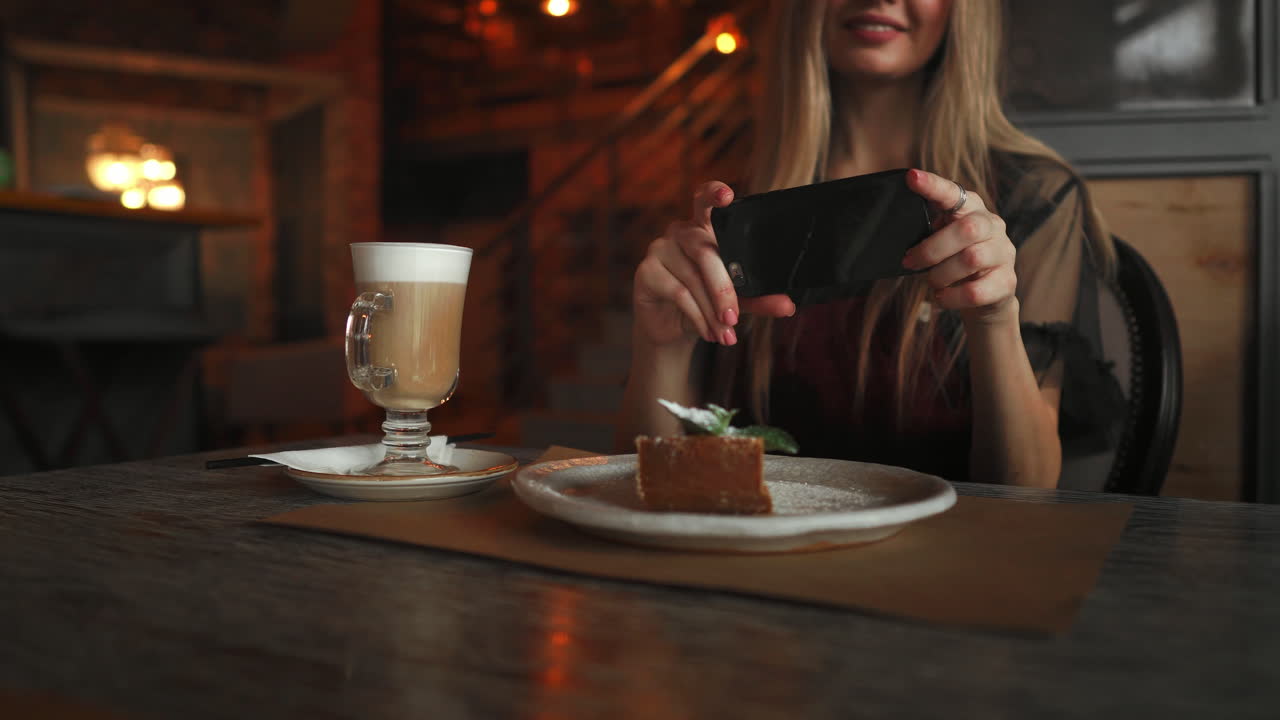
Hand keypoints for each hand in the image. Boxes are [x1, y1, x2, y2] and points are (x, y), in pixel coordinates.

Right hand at [633, 181, 795, 348]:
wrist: (673, 329)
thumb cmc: (706, 303)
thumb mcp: (737, 300)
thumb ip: (759, 298)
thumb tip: (787, 305)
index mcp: (704, 229)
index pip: (705, 202)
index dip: (713, 193)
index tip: (727, 195)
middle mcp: (680, 233)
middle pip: (705, 251)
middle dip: (723, 289)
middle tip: (733, 317)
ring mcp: (660, 249)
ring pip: (692, 278)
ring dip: (712, 312)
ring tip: (725, 334)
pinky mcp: (645, 272)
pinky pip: (677, 293)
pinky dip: (697, 317)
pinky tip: (707, 332)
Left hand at [903, 169, 1017, 324]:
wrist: (985, 297)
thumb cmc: (952, 263)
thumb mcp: (939, 242)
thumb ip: (926, 231)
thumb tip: (893, 228)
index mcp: (970, 209)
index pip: (953, 192)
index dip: (933, 186)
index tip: (912, 177)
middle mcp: (992, 226)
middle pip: (966, 229)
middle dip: (932, 249)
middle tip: (910, 262)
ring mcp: (1004, 253)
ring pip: (971, 259)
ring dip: (941, 274)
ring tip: (932, 282)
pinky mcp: (1007, 281)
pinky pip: (976, 291)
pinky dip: (952, 297)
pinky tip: (942, 297)